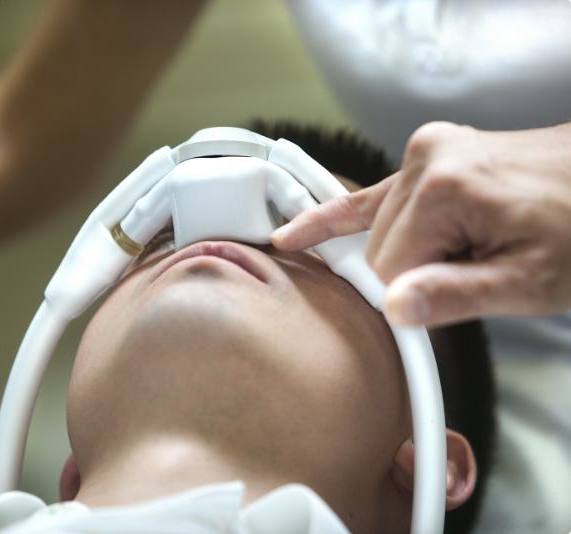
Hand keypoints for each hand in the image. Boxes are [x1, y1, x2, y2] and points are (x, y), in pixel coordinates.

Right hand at [270, 121, 570, 326]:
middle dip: (412, 272)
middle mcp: (427, 159)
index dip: (414, 295)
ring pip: (375, 229)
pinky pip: (367, 195)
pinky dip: (334, 217)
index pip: (389, 269)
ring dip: (405, 252)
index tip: (445, 303)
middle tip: (467, 271)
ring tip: (461, 247)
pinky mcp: (425, 153)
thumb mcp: (530, 281)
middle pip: (378, 248)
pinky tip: (295, 234)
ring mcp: (424, 151)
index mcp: (447, 190)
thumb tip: (394, 308)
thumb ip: (457, 295)